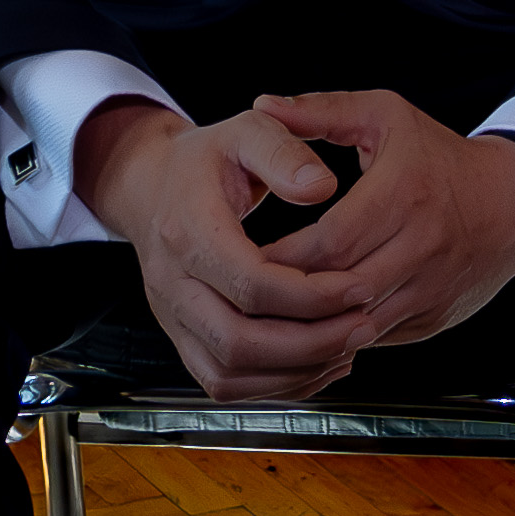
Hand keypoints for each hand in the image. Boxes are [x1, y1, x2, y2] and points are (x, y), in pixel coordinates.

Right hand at [74, 98, 367, 401]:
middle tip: (364, 325)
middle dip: (310, 343)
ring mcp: (172, 319)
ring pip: (230, 375)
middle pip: (239, 342)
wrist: (150, 186)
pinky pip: (224, 383)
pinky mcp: (183, 339)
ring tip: (349, 346)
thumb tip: (322, 187)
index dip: (311, 293)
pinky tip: (319, 362)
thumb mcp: (247, 130)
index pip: (251, 283)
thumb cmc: (205, 158)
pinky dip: (274, 385)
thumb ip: (284, 152)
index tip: (359, 286)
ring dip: (295, 372)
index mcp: (188, 231)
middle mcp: (172, 285)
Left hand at [253, 89, 514, 351]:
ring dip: (313, 325)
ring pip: (359, 324)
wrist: (510, 203)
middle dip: (290, 296)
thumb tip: (263, 104)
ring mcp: (429, 288)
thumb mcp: (384, 116)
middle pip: (342, 287)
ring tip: (272, 315)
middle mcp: (421, 245)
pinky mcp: (432, 319)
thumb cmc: (438, 157)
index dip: (285, 256)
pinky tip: (311, 328)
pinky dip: (341, 337)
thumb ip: (321, 111)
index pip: (333, 240)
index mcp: (405, 192)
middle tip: (249, 292)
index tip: (247, 256)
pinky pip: (377, 339)